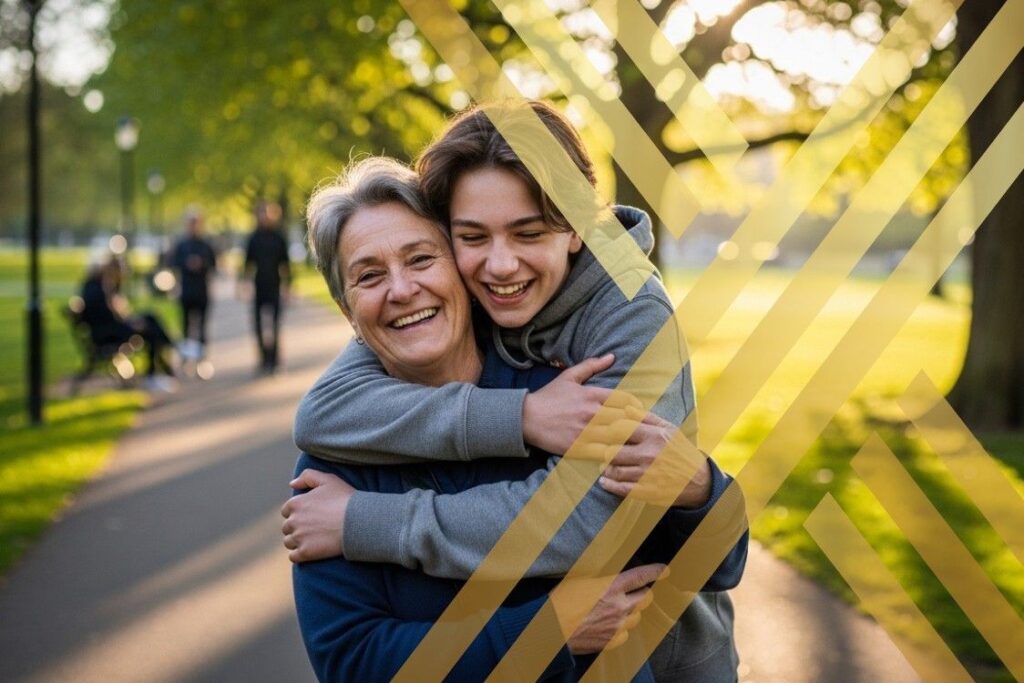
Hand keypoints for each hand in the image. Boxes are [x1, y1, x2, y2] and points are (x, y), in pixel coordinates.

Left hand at [280, 469, 354, 562]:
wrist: (358, 521)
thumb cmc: (344, 499)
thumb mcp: (328, 479)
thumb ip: (308, 476)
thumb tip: (292, 484)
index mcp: (295, 503)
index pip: (286, 511)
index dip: (298, 513)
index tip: (310, 515)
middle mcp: (293, 521)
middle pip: (287, 527)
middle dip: (297, 527)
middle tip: (313, 528)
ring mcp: (299, 538)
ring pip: (289, 542)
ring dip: (297, 541)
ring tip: (313, 539)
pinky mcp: (305, 553)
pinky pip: (294, 556)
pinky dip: (299, 554)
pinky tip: (311, 550)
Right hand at [522, 355, 643, 454]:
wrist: (525, 418)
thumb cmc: (548, 397)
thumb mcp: (569, 377)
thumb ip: (591, 365)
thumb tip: (611, 356)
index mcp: (592, 395)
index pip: (625, 401)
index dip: (637, 408)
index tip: (639, 414)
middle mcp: (591, 413)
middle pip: (625, 420)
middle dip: (636, 426)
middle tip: (644, 431)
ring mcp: (585, 431)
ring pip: (617, 438)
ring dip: (627, 441)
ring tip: (635, 444)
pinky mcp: (578, 447)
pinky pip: (603, 452)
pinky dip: (613, 454)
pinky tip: (618, 455)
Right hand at [553, 563, 666, 653]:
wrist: (550, 628)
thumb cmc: (560, 600)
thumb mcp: (580, 580)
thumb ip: (601, 580)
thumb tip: (611, 578)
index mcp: (611, 587)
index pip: (641, 576)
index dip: (656, 572)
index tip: (664, 571)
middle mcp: (619, 607)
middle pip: (646, 599)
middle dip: (643, 593)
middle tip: (635, 592)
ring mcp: (616, 626)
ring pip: (637, 618)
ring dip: (631, 612)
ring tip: (618, 609)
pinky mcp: (610, 642)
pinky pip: (625, 634)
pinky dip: (621, 629)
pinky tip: (610, 625)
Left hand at [597, 411, 711, 507]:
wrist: (699, 480)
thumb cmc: (680, 451)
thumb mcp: (669, 429)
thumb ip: (646, 418)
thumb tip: (625, 407)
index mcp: (654, 436)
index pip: (619, 429)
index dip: (609, 431)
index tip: (608, 435)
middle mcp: (649, 454)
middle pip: (612, 451)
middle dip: (606, 452)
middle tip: (605, 453)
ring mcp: (647, 474)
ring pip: (614, 471)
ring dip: (606, 469)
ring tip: (606, 467)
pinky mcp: (646, 491)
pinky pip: (620, 488)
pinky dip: (608, 484)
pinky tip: (604, 481)